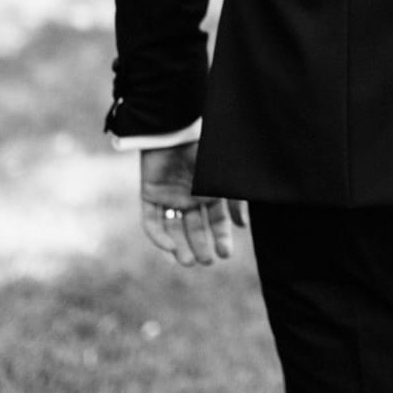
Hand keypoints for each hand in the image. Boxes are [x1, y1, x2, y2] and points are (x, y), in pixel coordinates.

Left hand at [140, 143, 247, 267]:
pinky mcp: (150, 195)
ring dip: (180, 247)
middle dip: (201, 246)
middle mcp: (190, 198)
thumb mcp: (225, 178)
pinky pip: (152, 221)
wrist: (175, 131)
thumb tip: (242, 225)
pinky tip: (170, 247)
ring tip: (188, 261)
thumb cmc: (204, 151)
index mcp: (209, 193)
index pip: (216, 222)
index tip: (225, 253)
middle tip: (206, 261)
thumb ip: (236, 200)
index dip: (221, 238)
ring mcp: (169, 198)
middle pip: (195, 229)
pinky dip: (159, 236)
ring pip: (173, 229)